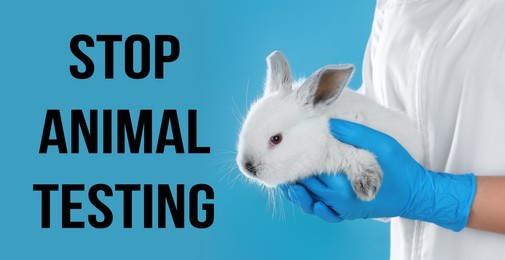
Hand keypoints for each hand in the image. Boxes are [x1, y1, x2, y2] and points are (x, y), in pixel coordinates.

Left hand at [281, 119, 475, 230]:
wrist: (417, 195)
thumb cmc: (401, 168)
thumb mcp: (382, 144)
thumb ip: (355, 133)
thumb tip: (330, 123)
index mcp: (342, 184)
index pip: (309, 171)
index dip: (295, 159)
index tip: (286, 147)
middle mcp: (337, 201)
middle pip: (305, 187)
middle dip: (292, 174)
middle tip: (280, 160)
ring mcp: (341, 210)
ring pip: (309, 202)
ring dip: (297, 191)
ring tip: (285, 179)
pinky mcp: (346, 215)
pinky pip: (322, 213)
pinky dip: (311, 205)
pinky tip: (304, 194)